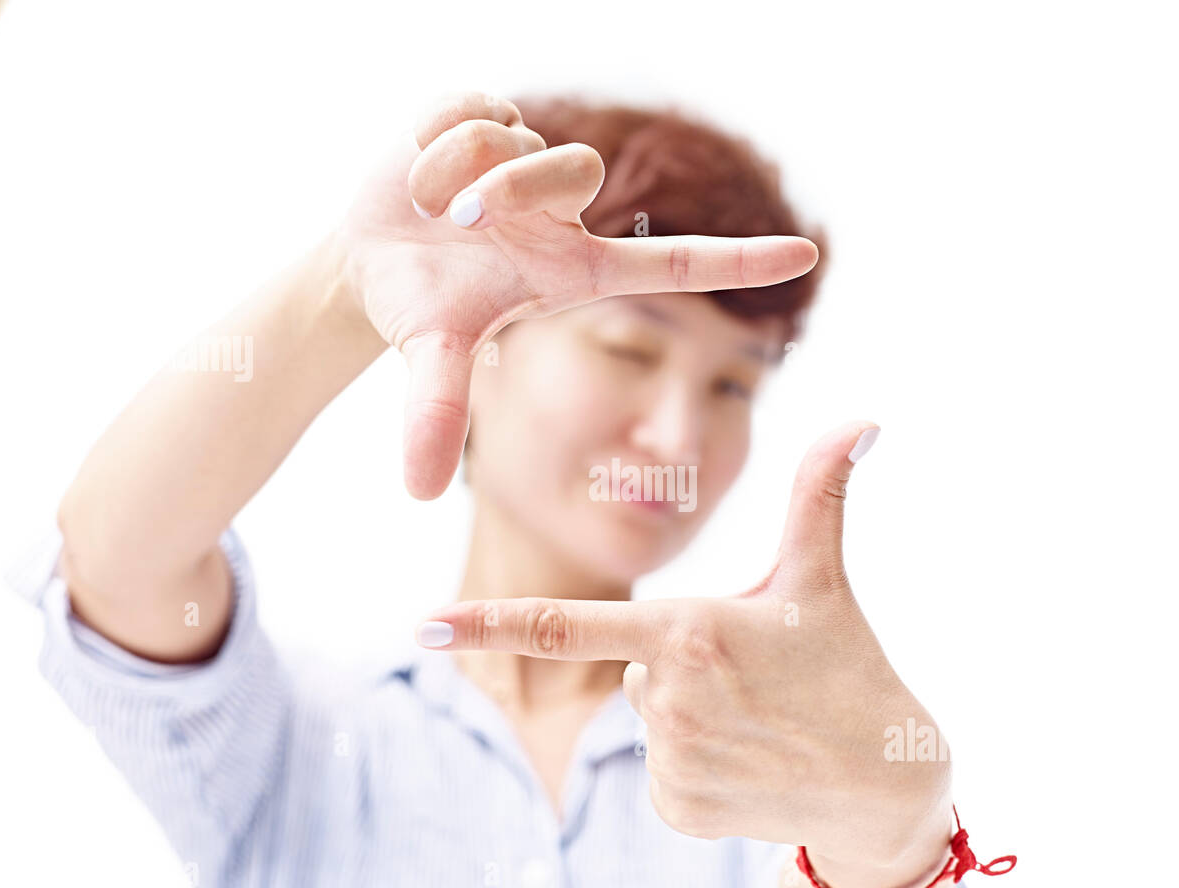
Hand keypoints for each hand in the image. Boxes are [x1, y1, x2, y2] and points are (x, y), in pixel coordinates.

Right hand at [335, 91, 819, 500]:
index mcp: (577, 268)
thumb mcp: (433, 360)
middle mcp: (566, 213)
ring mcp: (533, 162)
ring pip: (524, 136)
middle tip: (457, 220)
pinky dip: (434, 136)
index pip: (676, 262)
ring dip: (457, 170)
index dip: (740, 261)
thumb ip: (436, 416)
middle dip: (508, 191)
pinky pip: (477, 104)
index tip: (808, 257)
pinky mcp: (492, 118)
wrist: (370, 262)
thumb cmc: (424, 310)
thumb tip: (419, 490)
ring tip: (427, 205)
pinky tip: (418, 170)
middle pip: (579, 170)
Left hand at [414, 421, 953, 881]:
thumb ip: (820, 493)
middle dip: (674, 659)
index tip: (423, 624)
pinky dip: (696, 764)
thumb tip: (865, 419)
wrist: (881, 782)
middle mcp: (665, 699)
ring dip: (688, 713)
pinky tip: (749, 761)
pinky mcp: (678, 809)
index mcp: (685, 632)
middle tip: (750, 674)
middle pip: (631, 662)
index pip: (565, 623)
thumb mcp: (822, 578)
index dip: (487, 622)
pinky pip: (661, 772)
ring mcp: (670, 761)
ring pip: (646, 716)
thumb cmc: (847, 665)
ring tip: (757, 720)